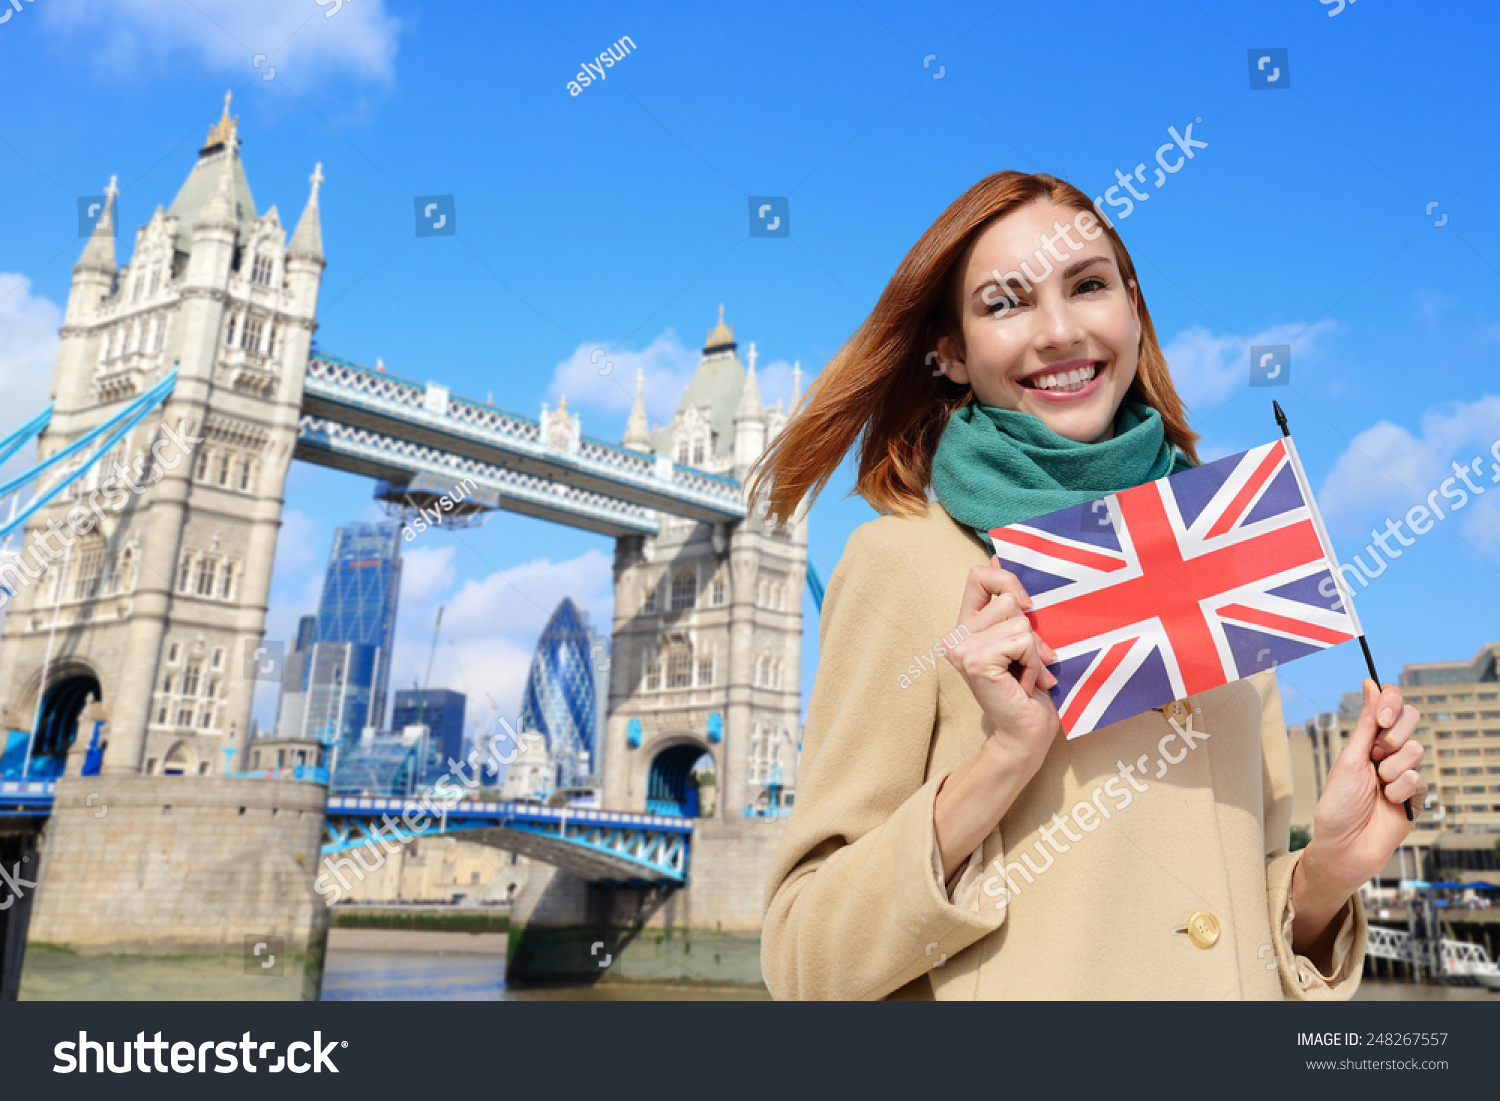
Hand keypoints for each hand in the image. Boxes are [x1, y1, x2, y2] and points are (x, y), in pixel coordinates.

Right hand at [943, 556, 1060, 776]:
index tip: (1026, 606)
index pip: (979, 575)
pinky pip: (1022, 640)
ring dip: (1035, 651)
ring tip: (1027, 675)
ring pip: (1020, 622)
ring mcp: (962, 648)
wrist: (1025, 735)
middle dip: (1032, 629)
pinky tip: (1024, 684)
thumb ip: (1010, 604)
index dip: (1007, 580)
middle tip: (1031, 660)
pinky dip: (1033, 662)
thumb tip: (998, 554)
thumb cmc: (1029, 690)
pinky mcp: (975, 660)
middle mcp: (956, 635)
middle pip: (1008, 598)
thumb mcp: (1022, 638)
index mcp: (965, 626)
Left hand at [1295, 680, 1423, 939]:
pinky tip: (1389, 803)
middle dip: (1394, 737)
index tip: (1382, 719)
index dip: (1392, 704)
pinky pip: (1419, 779)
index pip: (1390, 705)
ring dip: (1392, 769)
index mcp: (1366, 740)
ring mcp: (1403, 773)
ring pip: (1415, 750)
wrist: (1344, 847)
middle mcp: (1386, 753)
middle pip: (1411, 720)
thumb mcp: (1348, 759)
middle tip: (1375, 757)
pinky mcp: (1416, 797)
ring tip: (1377, 788)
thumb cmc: (1337, 805)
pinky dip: (1401, 790)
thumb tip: (1371, 683)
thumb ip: (1367, 724)